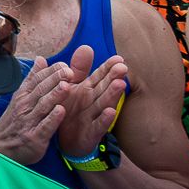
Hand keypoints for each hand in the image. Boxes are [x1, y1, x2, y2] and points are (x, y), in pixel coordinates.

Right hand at [0, 61, 69, 164]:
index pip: (37, 80)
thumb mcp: (21, 97)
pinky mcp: (34, 138)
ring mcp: (29, 122)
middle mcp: (25, 107)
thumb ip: (33, 79)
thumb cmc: (15, 122)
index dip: (50, 71)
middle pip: (41, 90)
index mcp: (23, 96)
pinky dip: (52, 119)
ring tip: (67, 86)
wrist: (1, 149)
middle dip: (55, 79)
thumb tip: (41, 59)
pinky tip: (61, 111)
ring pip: (43, 106)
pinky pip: (44, 127)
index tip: (64, 64)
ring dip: (55, 95)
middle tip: (69, 71)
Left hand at [53, 45, 127, 163]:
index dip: (108, 68)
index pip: (100, 76)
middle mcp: (93, 102)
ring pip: (104, 104)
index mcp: (88, 90)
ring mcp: (93, 117)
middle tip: (123, 67)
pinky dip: (104, 119)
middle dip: (113, 77)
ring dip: (112, 95)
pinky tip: (110, 111)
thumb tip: (86, 46)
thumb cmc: (71, 110)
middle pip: (104, 88)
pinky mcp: (90, 133)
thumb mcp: (72, 87)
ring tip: (120, 84)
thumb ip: (79, 69)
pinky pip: (98, 125)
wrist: (65, 142)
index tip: (119, 58)